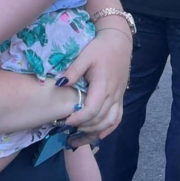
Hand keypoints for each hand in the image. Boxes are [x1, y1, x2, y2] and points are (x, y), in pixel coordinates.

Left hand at [59, 26, 131, 142]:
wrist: (118, 43)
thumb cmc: (99, 49)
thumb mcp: (84, 56)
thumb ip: (73, 71)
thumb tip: (59, 84)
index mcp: (103, 85)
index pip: (92, 109)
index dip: (79, 118)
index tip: (65, 121)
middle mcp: (113, 95)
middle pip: (100, 119)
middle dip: (83, 128)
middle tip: (65, 130)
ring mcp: (118, 98)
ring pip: (110, 122)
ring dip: (94, 132)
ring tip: (77, 138)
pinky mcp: (120, 98)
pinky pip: (117, 118)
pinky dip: (108, 129)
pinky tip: (97, 136)